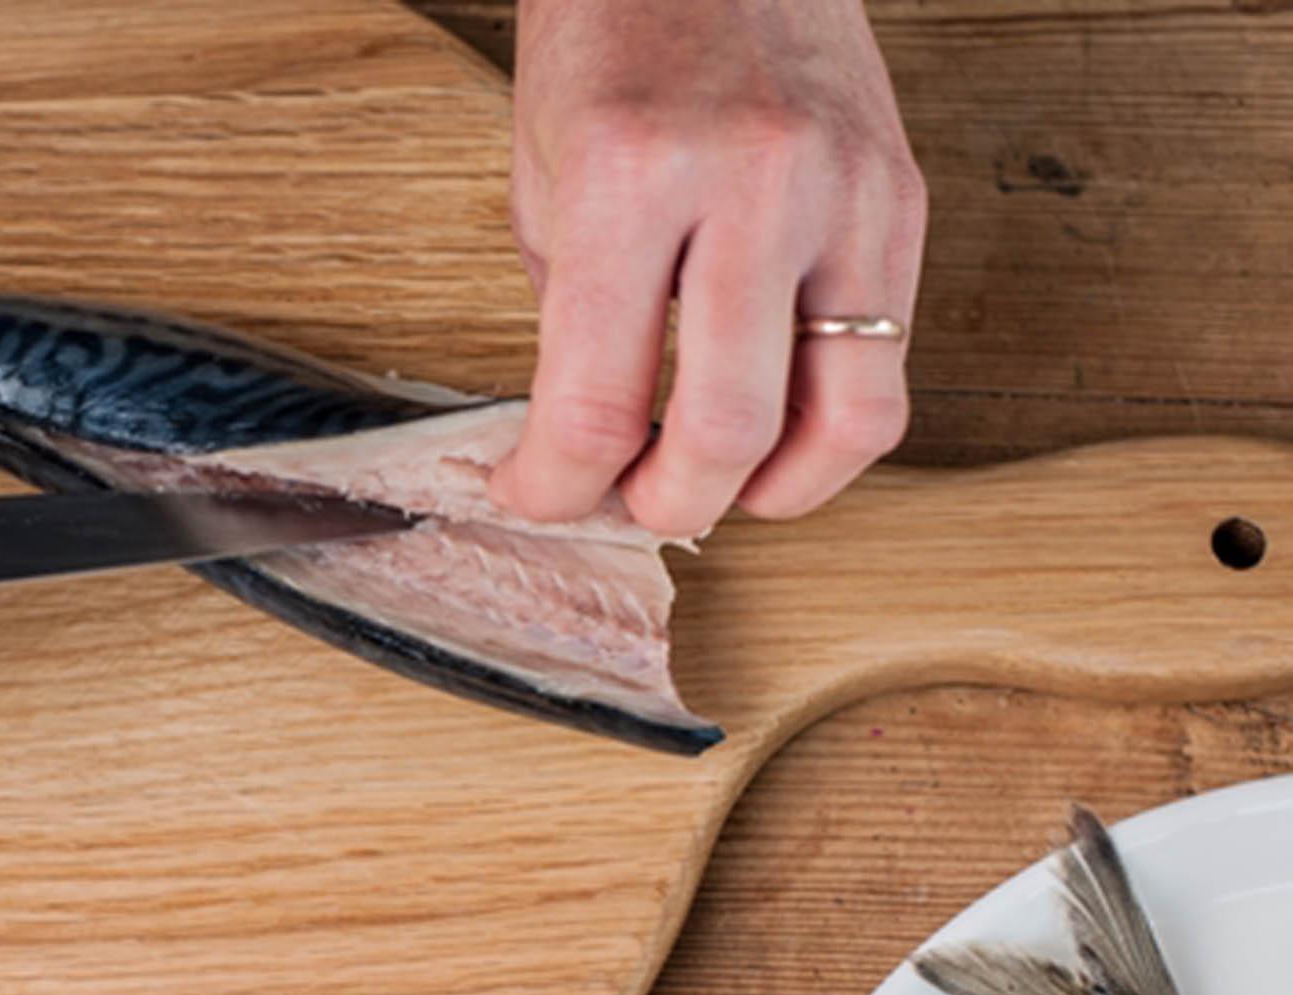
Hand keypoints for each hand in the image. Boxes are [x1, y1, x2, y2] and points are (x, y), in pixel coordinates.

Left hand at [491, 0, 927, 535]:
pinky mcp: (902, 199)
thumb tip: (586, 451)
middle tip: (631, 503)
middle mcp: (751, 184)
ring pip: (841, 422)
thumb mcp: (543, 182)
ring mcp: (844, 192)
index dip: (555, 486)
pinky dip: (826, 427)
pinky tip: (775, 424)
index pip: (596, 404)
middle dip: (666, 506)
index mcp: (630, 179)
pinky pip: (887, 365)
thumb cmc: (611, 40)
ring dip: (773, 492)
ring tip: (720, 487)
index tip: (534, 494)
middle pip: (727, 433)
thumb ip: (569, 325)